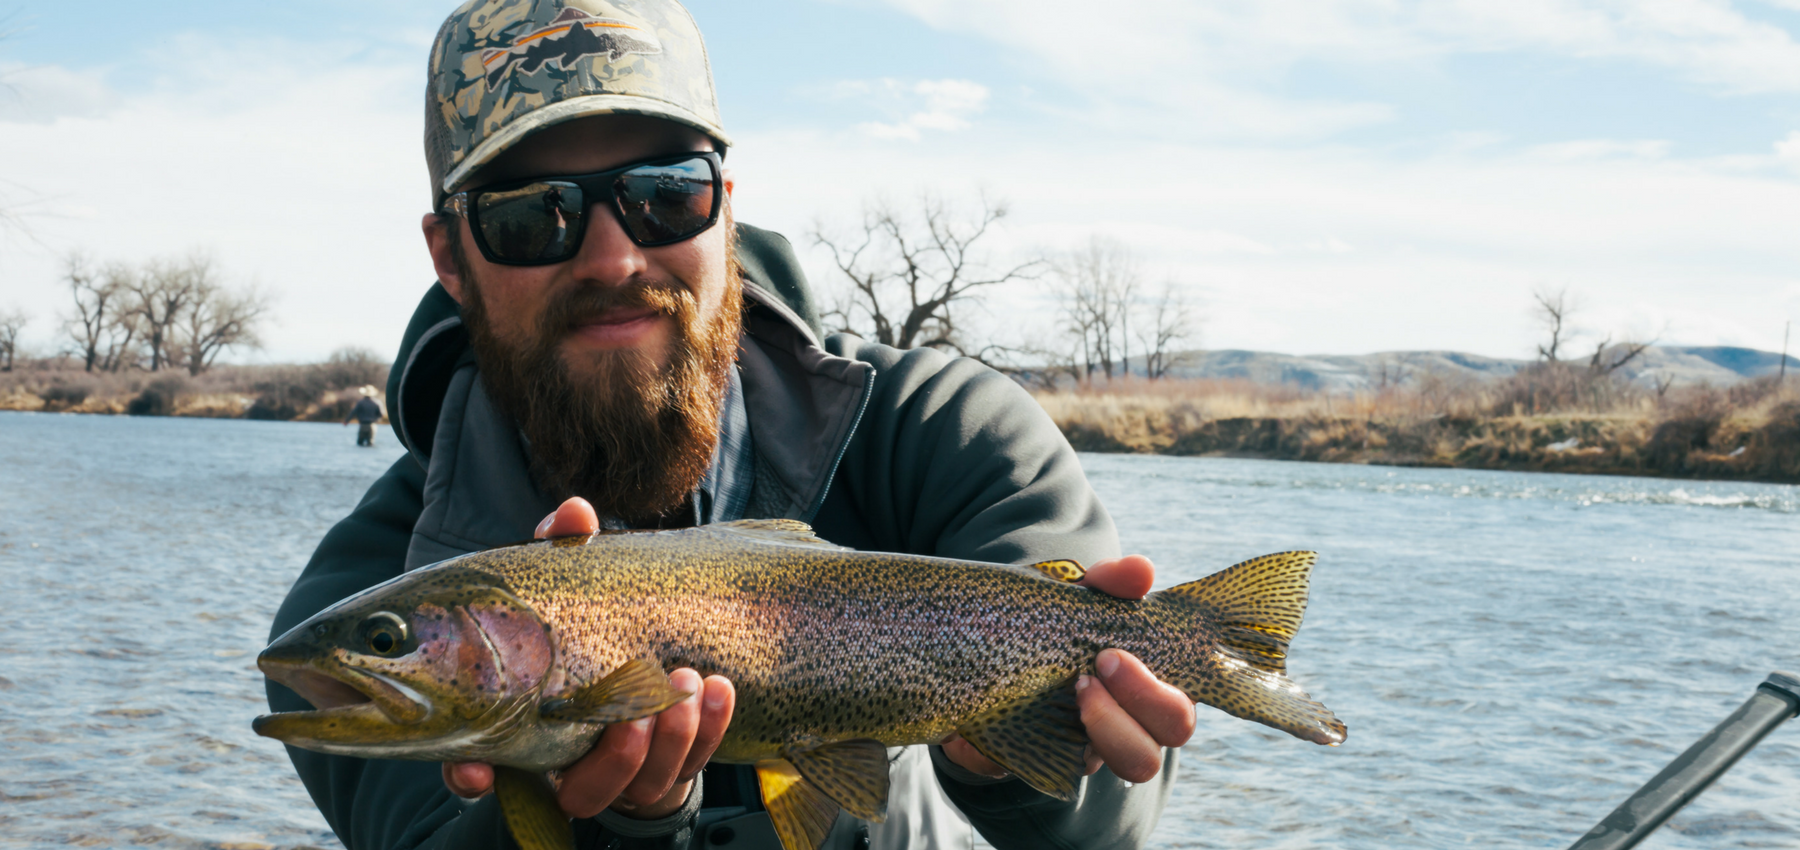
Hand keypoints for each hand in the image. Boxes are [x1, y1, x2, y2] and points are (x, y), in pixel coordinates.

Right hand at [443, 498, 737, 818]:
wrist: (650, 657)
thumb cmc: (588, 623)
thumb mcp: (572, 587)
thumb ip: (564, 552)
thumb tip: (574, 511)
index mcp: (521, 733)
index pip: (478, 771)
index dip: (472, 775)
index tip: (480, 772)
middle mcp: (568, 766)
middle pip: (583, 791)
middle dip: (616, 759)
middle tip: (639, 716)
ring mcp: (624, 774)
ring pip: (643, 786)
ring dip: (670, 743)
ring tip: (686, 685)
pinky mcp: (672, 767)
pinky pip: (692, 766)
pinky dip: (708, 731)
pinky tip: (719, 689)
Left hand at [943, 555, 1196, 783]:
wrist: (986, 656)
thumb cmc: (1053, 624)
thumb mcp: (1077, 596)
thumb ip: (1109, 582)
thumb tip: (1142, 571)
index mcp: (1153, 684)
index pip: (1185, 701)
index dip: (1163, 688)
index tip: (1113, 652)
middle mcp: (1139, 722)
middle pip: (1175, 732)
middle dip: (1143, 699)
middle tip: (1095, 668)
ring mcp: (1103, 748)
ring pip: (1140, 764)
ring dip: (1112, 728)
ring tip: (1075, 691)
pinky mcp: (1057, 764)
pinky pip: (1067, 772)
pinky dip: (1049, 744)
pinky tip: (1014, 715)